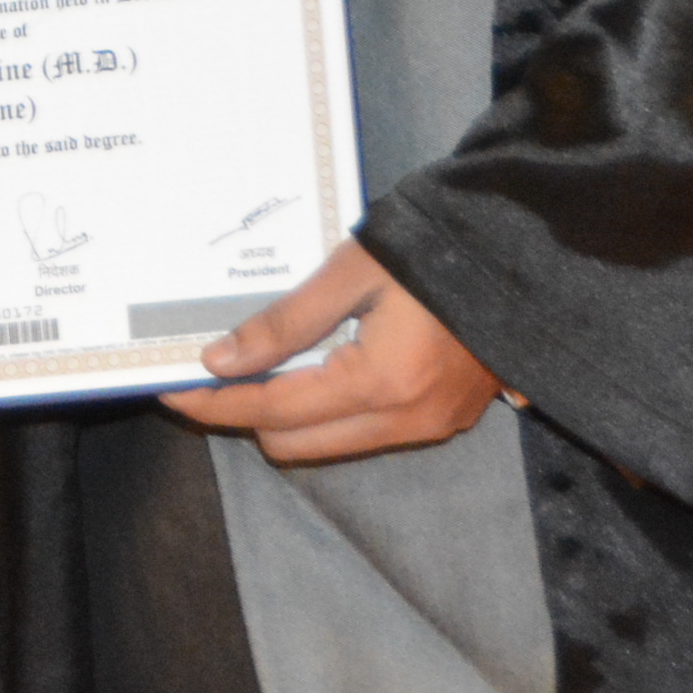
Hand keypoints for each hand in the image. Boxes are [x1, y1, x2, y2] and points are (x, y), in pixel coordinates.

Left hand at [160, 239, 504, 464]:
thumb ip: (285, 322)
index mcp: (382, 382)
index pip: (272, 411)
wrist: (521, 251)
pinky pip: (367, 434)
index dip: (215, 403)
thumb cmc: (433, 248)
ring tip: (262, 364)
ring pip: (330, 444)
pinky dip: (331, 410)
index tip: (172, 389)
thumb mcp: (351, 273)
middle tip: (216, 369)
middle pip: (295, 443)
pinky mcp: (446, 421)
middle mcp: (407, 420)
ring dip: (290, 414)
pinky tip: (316, 365)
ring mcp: (432, 427)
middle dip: (248, 413)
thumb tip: (221, 360)